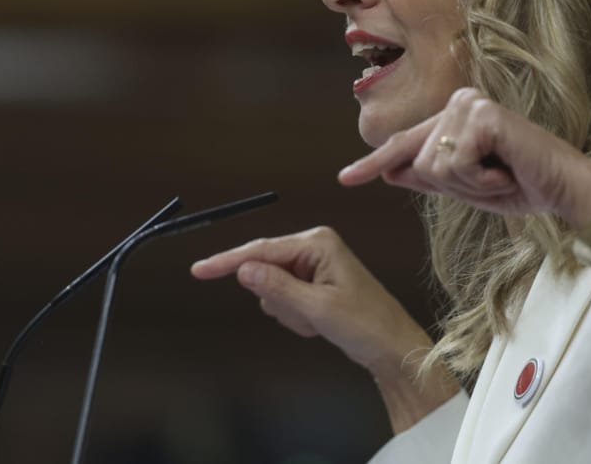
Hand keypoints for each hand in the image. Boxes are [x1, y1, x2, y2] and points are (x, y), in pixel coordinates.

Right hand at [192, 227, 460, 432]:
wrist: (391, 347)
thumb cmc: (364, 323)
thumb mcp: (317, 308)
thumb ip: (277, 287)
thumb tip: (243, 269)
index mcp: (317, 242)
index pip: (261, 250)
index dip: (228, 262)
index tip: (199, 270)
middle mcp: (313, 248)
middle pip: (266, 271)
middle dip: (280, 301)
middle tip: (307, 317)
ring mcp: (313, 266)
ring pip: (272, 291)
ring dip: (289, 313)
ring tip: (318, 322)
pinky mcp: (313, 285)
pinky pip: (284, 301)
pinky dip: (296, 318)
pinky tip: (319, 324)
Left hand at [338, 87, 590, 227]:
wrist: (565, 189)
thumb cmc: (522, 184)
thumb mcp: (467, 185)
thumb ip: (431, 175)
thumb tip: (388, 171)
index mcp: (454, 114)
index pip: (407, 144)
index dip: (374, 163)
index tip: (345, 179)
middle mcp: (459, 101)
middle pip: (420, 162)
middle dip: (456, 185)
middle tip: (496, 179)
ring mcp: (470, 104)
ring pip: (435, 165)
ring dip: (470, 183)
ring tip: (502, 173)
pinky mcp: (483, 115)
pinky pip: (456, 163)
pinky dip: (481, 179)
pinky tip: (506, 170)